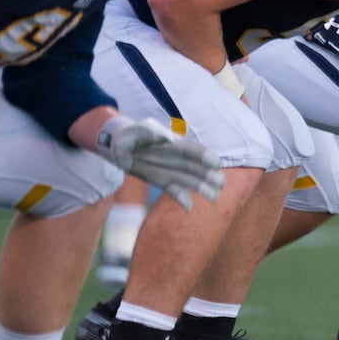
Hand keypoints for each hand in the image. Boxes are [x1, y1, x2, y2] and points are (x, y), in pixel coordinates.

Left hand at [96, 117, 224, 210]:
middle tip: (221, 184)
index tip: (215, 164)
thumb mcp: (136, 131)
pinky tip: (189, 208)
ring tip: (214, 198)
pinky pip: (174, 189)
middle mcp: (176, 158)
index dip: (204, 156)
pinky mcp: (161, 180)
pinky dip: (181, 198)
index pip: (192, 150)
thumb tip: (166, 139)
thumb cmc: (129, 135)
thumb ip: (149, 134)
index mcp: (173, 143)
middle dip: (209, 175)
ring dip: (202, 188)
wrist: (117, 145)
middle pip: (196, 167)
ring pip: (189, 180)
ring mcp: (170, 169)